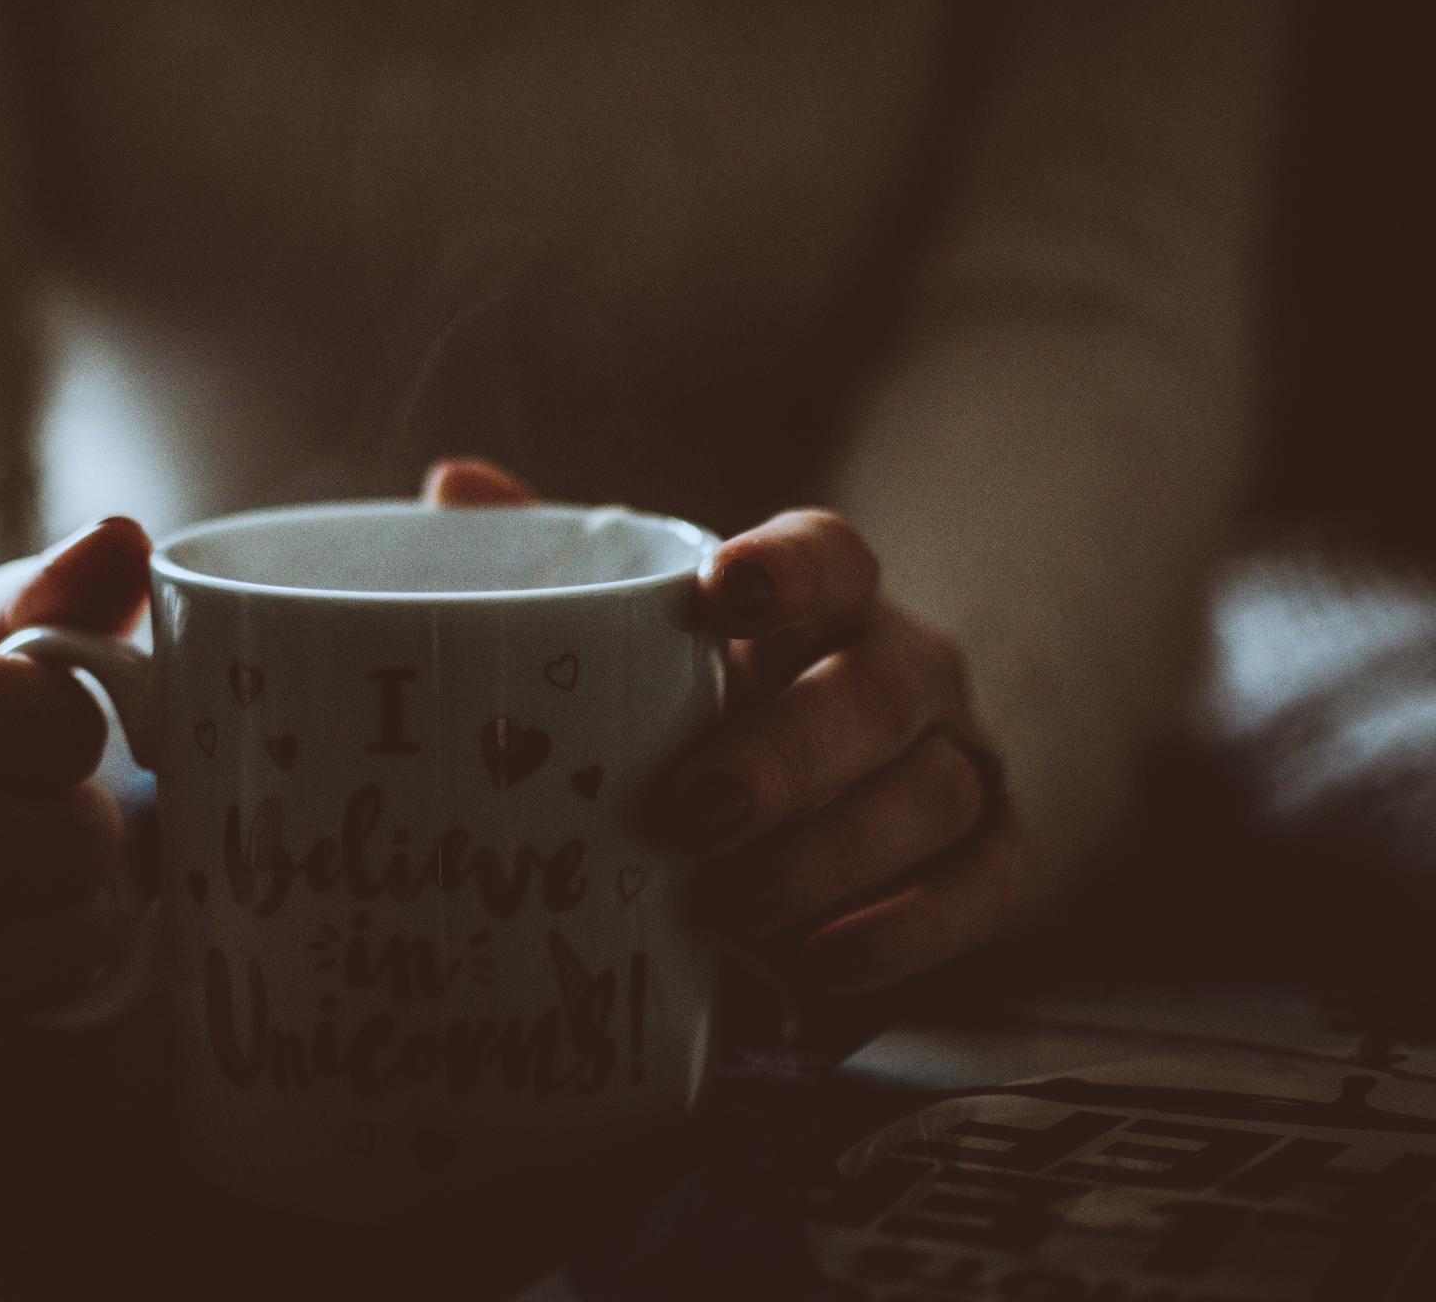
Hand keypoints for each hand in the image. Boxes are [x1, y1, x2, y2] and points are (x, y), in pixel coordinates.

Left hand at [421, 458, 1030, 1007]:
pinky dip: (900, 934)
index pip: (832, 555)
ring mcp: (963, 763)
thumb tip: (455, 482)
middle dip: (785, 756)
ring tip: (723, 914)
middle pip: (879, 692)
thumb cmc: (717, 707)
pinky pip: (978, 892)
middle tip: (685, 813)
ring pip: (931, 795)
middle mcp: (910, 670)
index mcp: (826, 600)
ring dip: (825, 860)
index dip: (784, 569)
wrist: (853, 801)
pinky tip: (812, 969)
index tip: (716, 592)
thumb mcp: (647, 639)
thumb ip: (568, 570)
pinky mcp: (997, 862)